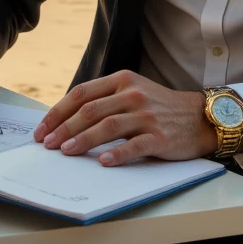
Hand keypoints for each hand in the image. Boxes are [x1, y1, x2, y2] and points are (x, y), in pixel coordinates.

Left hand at [33, 70, 216, 165]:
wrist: (200, 117)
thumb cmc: (160, 107)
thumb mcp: (133, 92)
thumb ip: (105, 99)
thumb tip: (66, 120)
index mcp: (122, 81)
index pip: (81, 93)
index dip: (58, 112)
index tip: (42, 129)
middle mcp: (133, 94)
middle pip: (90, 110)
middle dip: (64, 128)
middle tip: (47, 145)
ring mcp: (147, 115)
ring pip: (107, 126)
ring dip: (82, 140)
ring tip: (65, 152)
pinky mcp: (160, 136)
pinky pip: (134, 145)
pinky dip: (117, 154)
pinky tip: (103, 162)